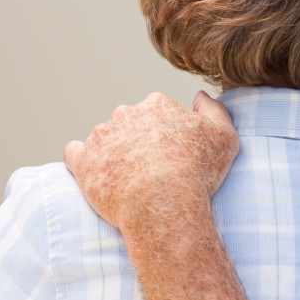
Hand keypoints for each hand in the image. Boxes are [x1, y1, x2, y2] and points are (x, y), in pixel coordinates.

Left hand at [64, 91, 238, 233]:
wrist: (163, 202)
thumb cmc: (197, 173)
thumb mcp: (225, 138)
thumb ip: (215, 111)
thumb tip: (199, 97)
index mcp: (157, 105)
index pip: (158, 113)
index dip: (166, 135)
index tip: (172, 155)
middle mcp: (126, 113)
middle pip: (130, 123)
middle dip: (137, 141)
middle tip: (149, 170)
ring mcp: (101, 135)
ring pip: (104, 139)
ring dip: (112, 153)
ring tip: (125, 180)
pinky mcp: (83, 159)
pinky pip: (75, 154)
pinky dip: (82, 161)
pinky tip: (92, 173)